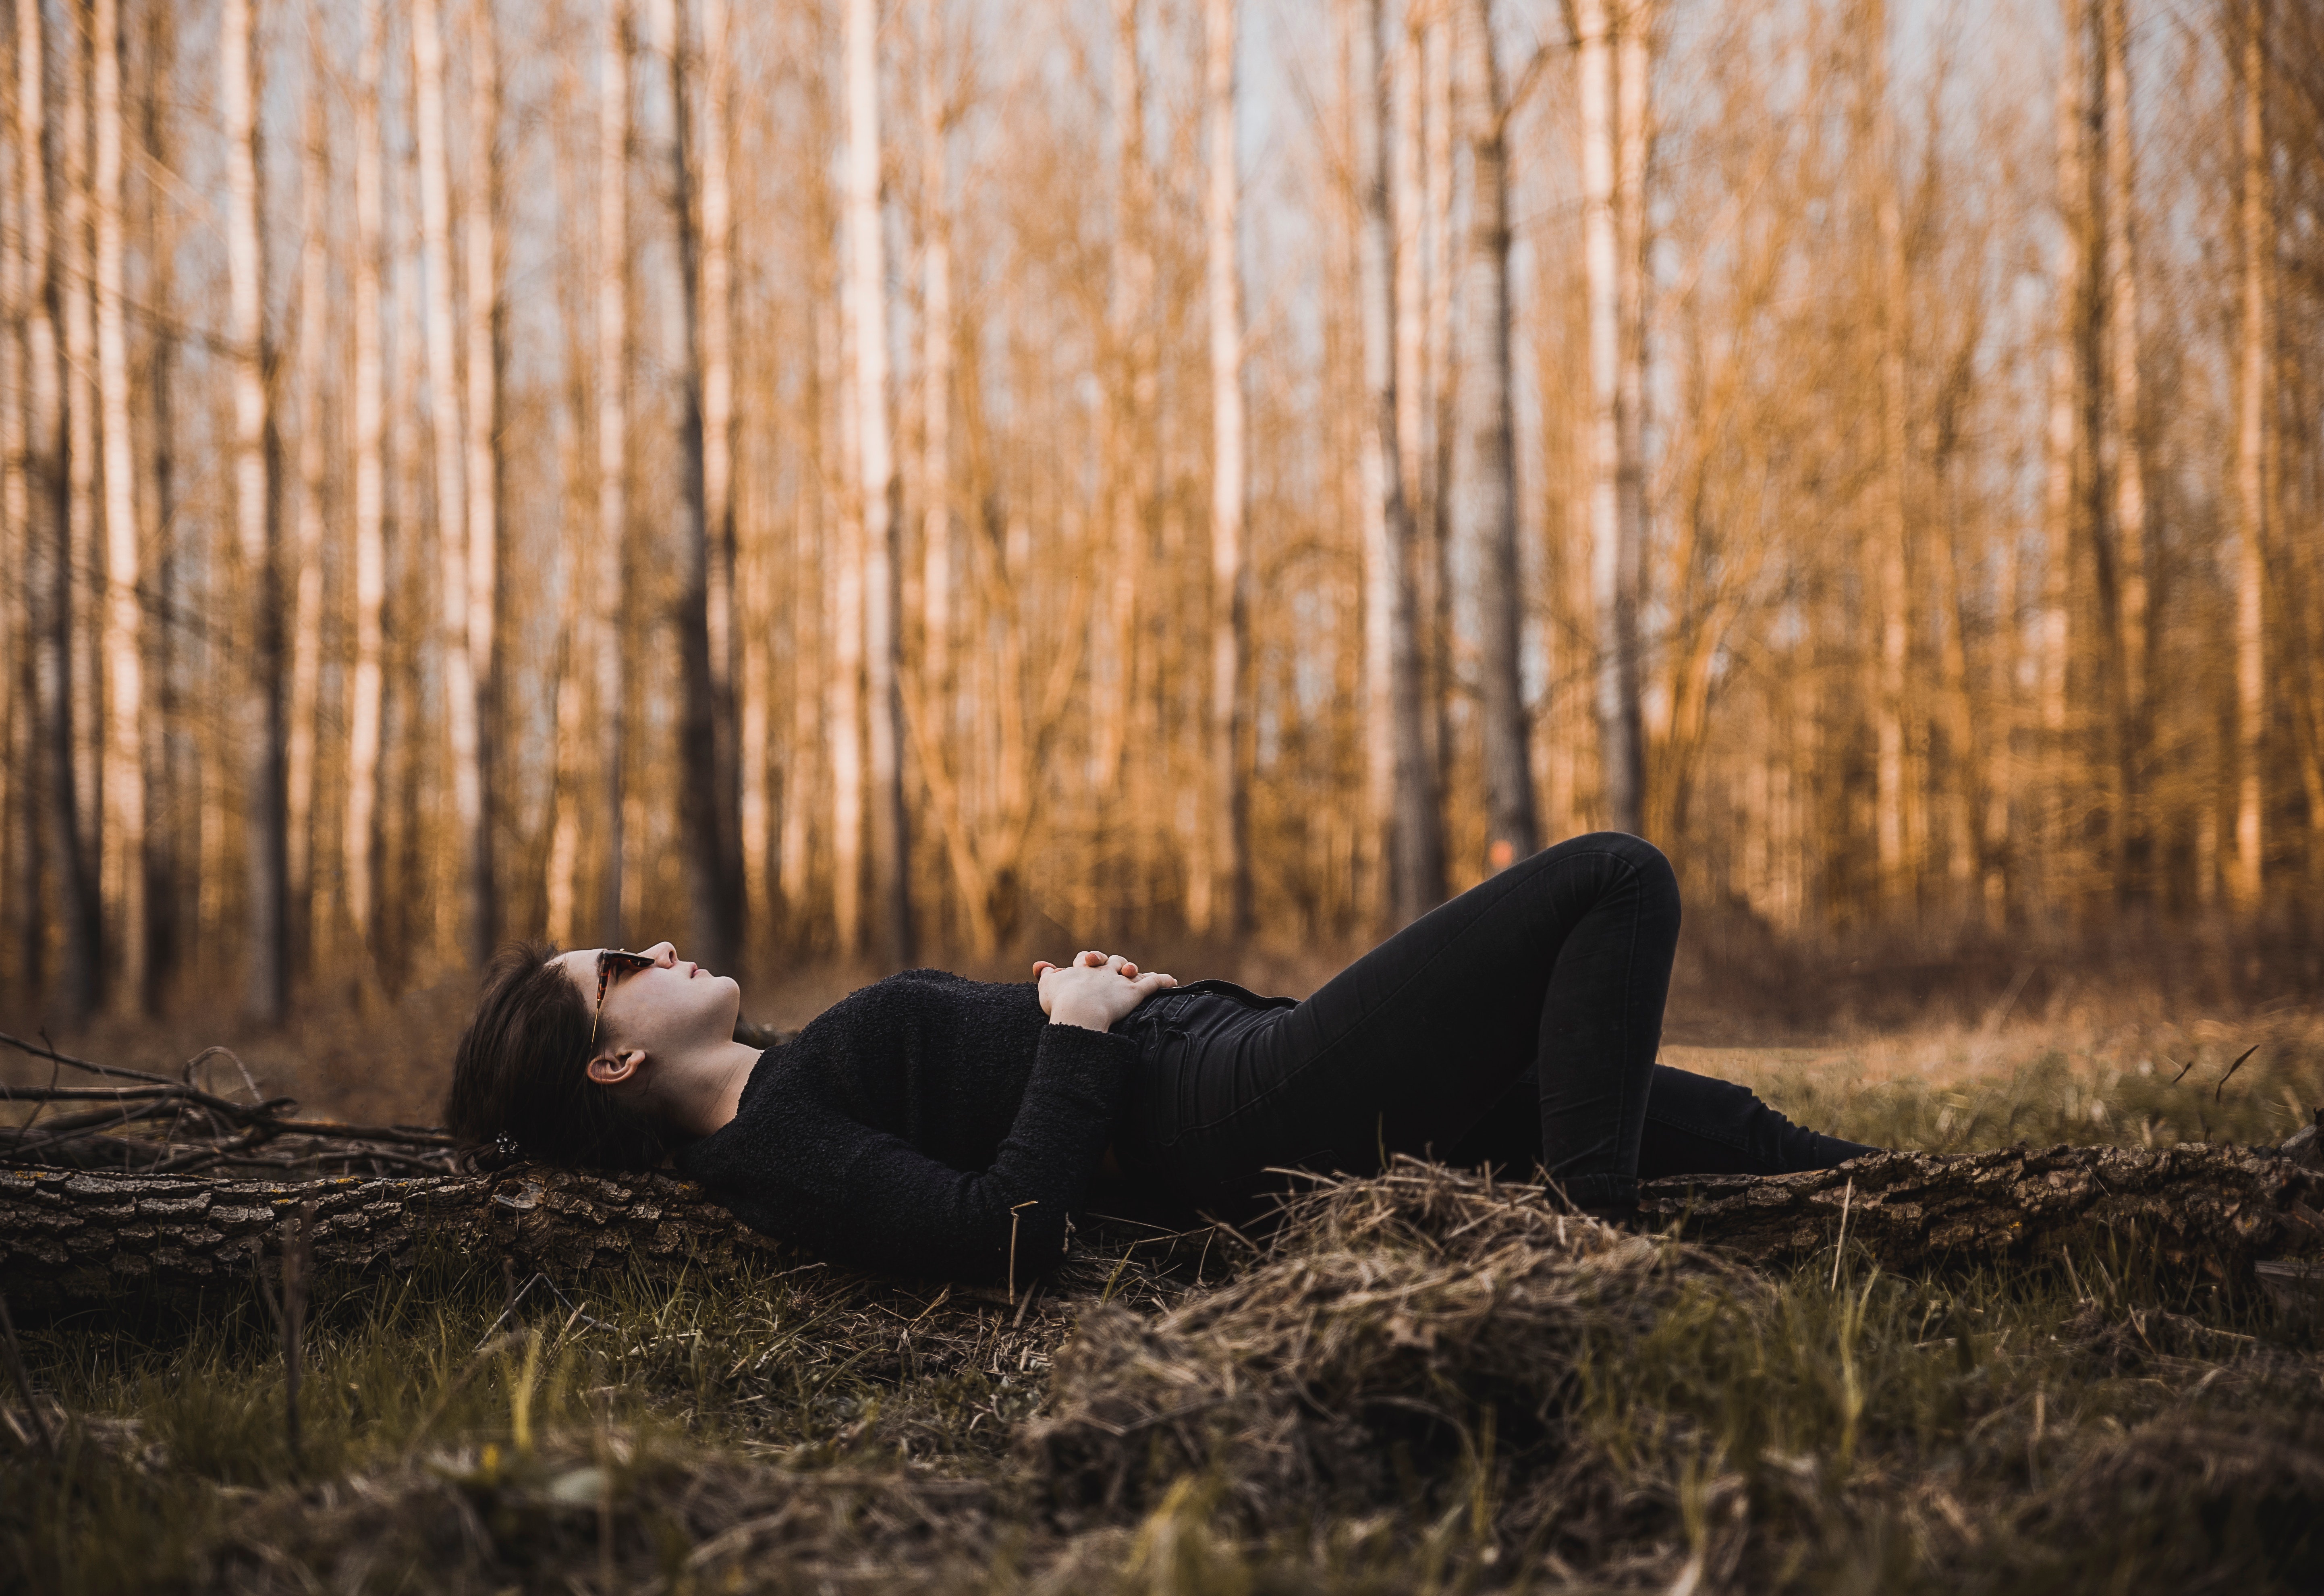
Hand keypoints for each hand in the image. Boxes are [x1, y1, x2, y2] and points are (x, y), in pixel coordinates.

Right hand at [1032, 949, 1176, 1031]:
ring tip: (1133, 973)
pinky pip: (1153, 984)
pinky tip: (1173, 982)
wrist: (1079, 1011)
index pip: (1086, 959)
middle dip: (1111, 963)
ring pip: (1130, 969)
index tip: (1085, 964)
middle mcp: (1103, 971)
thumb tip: (1040, 965)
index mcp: (1083, 969)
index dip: (1086, 961)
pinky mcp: (1134, 993)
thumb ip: (1046, 974)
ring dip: (1132, 970)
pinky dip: (1163, 982)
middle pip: (1110, 960)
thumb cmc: (1061, 1001)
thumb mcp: (1047, 987)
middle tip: (1109, 971)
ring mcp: (1119, 981)